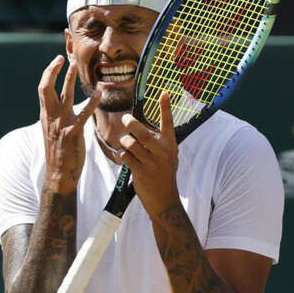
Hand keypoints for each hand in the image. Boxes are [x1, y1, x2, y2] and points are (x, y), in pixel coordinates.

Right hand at [39, 55, 100, 193]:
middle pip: (47, 88)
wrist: (59, 175)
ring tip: (76, 66)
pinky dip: (91, 102)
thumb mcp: (53, 132)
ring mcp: (60, 124)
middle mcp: (50, 117)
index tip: (56, 61)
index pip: (43, 88)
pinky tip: (99, 93)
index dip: (49, 72)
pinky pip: (83, 114)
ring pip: (64, 96)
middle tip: (63, 57)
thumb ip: (56, 117)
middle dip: (54, 71)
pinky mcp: (72, 133)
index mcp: (46, 115)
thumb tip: (62, 105)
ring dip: (69, 79)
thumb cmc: (59, 154)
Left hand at [117, 92, 180, 217]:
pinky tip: (127, 158)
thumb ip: (160, 143)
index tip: (164, 93)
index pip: (168, 123)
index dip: (165, 107)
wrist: (164, 199)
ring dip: (125, 143)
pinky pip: (125, 156)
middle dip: (130, 123)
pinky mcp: (141, 171)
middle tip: (125, 119)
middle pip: (141, 131)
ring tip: (127, 146)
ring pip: (130, 143)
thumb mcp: (169, 157)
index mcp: (170, 145)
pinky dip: (123, 155)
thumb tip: (144, 130)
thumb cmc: (164, 175)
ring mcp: (151, 162)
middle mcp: (162, 151)